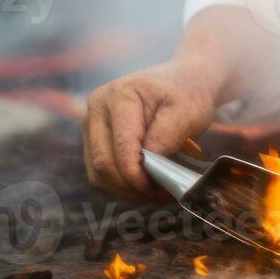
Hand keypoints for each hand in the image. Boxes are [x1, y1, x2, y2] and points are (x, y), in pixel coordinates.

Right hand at [82, 59, 221, 201]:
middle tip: (163, 196)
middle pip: (103, 163)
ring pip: (98, 173)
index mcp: (119, 95)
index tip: (161, 189)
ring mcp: (92, 124)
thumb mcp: (188, 111)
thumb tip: (146, 166)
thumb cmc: (188, 94)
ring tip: (157, 194)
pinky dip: (122, 186)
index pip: (121, 146)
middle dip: (132, 187)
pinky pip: (101, 174)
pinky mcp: (94, 140)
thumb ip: (166, 136)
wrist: (184, 82)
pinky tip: (146, 188)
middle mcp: (97, 108)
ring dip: (126, 191)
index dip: (137, 174)